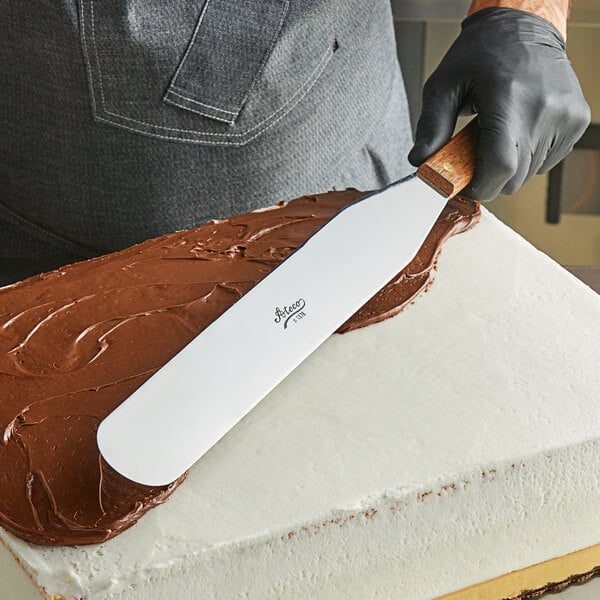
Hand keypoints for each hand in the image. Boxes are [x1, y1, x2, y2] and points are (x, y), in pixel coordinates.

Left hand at [408, 8, 590, 200]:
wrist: (523, 27)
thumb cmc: (480, 54)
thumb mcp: (443, 85)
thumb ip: (431, 126)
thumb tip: (420, 161)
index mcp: (508, 98)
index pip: (500, 167)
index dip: (480, 186)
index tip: (465, 184)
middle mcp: (544, 108)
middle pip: (513, 178)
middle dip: (489, 175)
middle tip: (476, 151)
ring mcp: (566, 115)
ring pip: (530, 173)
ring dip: (509, 165)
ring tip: (498, 133)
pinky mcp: (577, 121)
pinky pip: (547, 162)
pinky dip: (528, 156)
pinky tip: (519, 130)